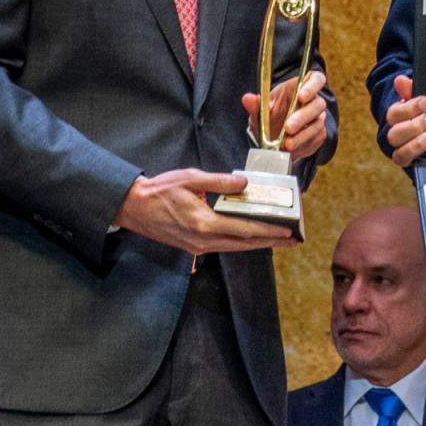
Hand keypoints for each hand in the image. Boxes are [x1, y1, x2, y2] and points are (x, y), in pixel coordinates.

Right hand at [115, 168, 294, 253]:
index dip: (268, 231)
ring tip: (277, 239)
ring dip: (257, 243)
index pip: (244, 229)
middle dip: (270, 242)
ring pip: (235, 247)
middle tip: (292, 239)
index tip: (287, 231)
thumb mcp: (191, 178)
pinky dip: (241, 242)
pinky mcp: (193, 247)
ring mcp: (197, 247)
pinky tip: (251, 237)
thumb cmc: (159, 191)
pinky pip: (223, 246)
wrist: (133, 207)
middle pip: (244, 244)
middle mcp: (203, 240)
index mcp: (204, 223)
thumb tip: (244, 183)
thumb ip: (220, 181)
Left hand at [242, 70, 329, 160]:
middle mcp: (313, 101)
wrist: (276, 137)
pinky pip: (315, 138)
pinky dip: (303, 144)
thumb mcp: (261, 111)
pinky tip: (293, 149)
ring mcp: (318, 118)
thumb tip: (248, 99)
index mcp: (301, 87)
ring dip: (302, 135)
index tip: (301, 96)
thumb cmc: (271, 116)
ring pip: (317, 124)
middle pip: (317, 105)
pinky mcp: (319, 134)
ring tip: (287, 144)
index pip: (316, 80)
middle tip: (288, 128)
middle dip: (302, 117)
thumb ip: (256, 105)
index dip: (312, 86)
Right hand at [382, 74, 425, 168]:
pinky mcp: (408, 160)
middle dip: (413, 126)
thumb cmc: (422, 112)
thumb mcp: (418, 100)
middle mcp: (394, 134)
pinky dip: (415, 156)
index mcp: (395, 117)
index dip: (409, 108)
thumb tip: (400, 80)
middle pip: (394, 134)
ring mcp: (400, 149)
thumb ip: (410, 91)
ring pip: (399, 152)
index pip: (394, 114)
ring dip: (414, 145)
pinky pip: (405, 162)